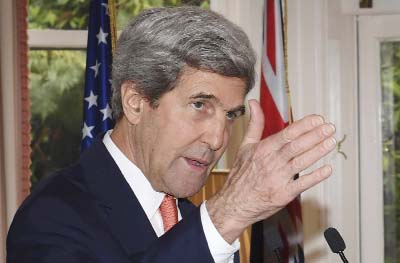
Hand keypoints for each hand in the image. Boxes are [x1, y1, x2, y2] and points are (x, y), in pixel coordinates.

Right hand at [207, 100, 335, 243]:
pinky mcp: (283, 194)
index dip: (304, 125)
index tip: (318, 119)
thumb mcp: (244, 146)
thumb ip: (254, 124)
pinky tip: (327, 169)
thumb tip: (253, 102)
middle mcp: (271, 162)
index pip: (287, 133)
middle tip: (330, 127)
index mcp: (263, 149)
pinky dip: (315, 177)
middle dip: (316, 135)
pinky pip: (302, 184)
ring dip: (318, 151)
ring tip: (331, 142)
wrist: (234, 203)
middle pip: (297, 146)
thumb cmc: (240, 174)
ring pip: (302, 162)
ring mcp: (278, 179)